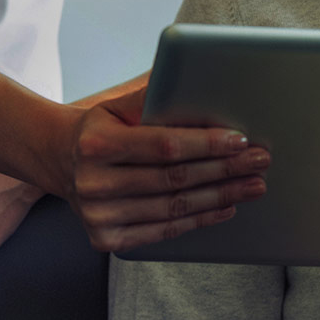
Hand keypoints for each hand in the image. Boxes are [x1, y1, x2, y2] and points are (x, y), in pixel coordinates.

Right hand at [62, 79, 270, 252]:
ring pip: (174, 207)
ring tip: (253, 185)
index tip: (241, 139)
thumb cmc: (101, 127)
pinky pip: (163, 231)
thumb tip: (196, 80)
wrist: (59, 161)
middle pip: (175, 179)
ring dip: (221, 197)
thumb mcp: (117, 104)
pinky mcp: (106, 240)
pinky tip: (226, 207)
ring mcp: (99, 216)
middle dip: (225, 169)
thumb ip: (153, 95)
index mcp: (97, 144)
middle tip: (260, 160)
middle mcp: (95, 183)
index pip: (164, 146)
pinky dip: (199, 219)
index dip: (206, 144)